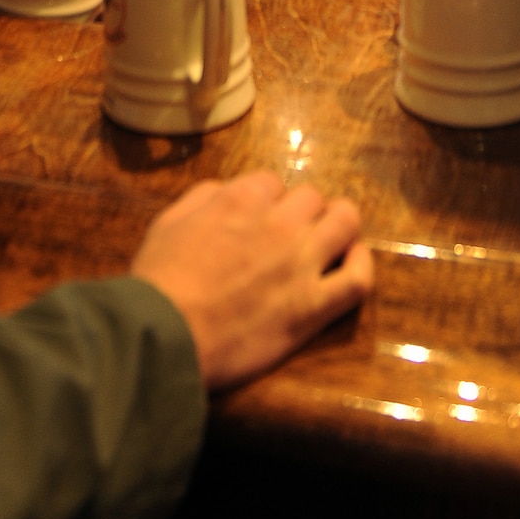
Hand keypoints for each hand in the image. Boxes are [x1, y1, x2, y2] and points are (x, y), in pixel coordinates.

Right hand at [131, 171, 372, 390]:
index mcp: (243, 198)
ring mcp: (302, 263)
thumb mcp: (169, 221)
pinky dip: (361, 265)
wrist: (165, 335)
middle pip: (311, 198)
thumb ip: (203, 197)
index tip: (259, 221)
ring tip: (330, 241)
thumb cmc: (159, 281)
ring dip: (339, 226)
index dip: (266, 202)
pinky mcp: (313, 307)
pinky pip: (357, 278)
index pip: (272, 183)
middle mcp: (280, 222)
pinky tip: (351, 263)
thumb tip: (227, 191)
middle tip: (290, 235)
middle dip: (301, 212)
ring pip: (345, 223)